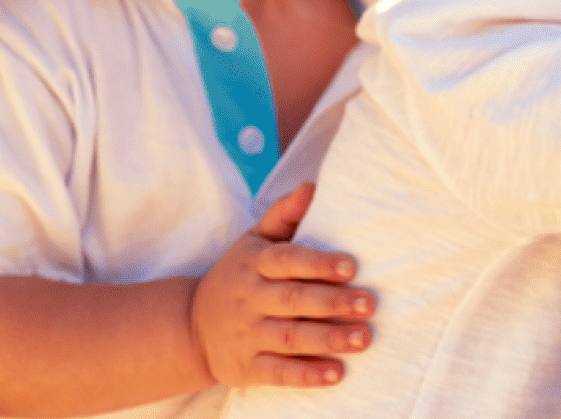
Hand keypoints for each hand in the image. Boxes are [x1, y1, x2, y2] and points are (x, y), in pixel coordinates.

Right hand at [189, 182, 376, 387]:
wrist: (191, 326)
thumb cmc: (239, 276)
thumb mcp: (253, 242)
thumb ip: (283, 214)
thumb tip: (312, 186)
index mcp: (253, 264)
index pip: (286, 261)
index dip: (318, 264)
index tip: (351, 267)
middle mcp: (249, 299)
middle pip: (293, 301)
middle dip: (332, 303)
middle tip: (369, 304)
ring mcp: (247, 335)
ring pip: (289, 338)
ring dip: (328, 339)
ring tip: (364, 338)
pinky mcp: (247, 368)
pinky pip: (278, 372)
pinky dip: (307, 374)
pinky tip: (336, 373)